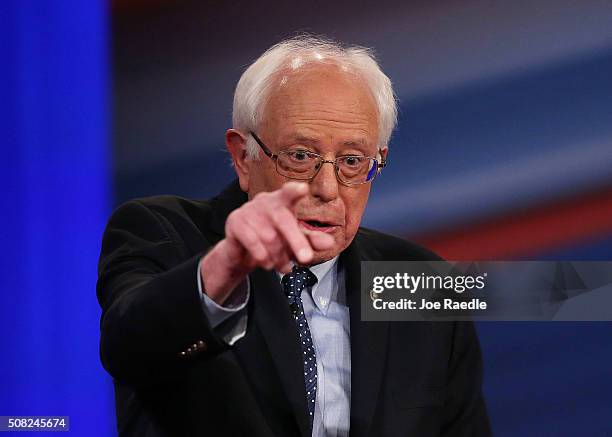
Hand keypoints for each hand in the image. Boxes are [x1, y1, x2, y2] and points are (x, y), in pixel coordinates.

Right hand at [200, 182, 334, 304]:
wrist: (242, 252)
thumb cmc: (273, 239)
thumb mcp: (295, 241)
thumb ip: (311, 240)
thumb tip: (329, 242)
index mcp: (282, 201)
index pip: (289, 193)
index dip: (295, 191)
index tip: (303, 189)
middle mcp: (265, 202)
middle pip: (284, 220)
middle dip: (296, 241)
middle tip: (307, 259)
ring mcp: (248, 210)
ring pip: (269, 237)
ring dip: (278, 256)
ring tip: (282, 266)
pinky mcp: (235, 221)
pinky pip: (252, 242)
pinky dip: (262, 257)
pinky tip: (266, 263)